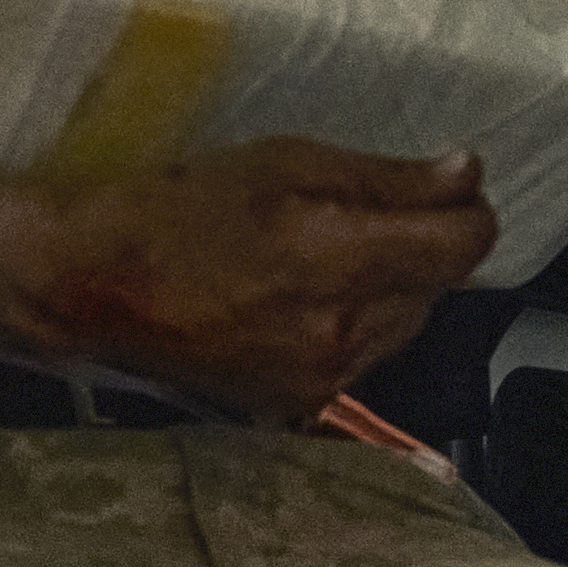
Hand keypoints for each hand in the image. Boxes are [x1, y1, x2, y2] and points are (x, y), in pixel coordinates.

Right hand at [11, 138, 496, 419]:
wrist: (97, 286)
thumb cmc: (179, 208)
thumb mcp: (285, 161)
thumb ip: (386, 177)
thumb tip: (465, 174)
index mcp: (335, 258)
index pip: (461, 246)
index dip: (469, 210)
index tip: (455, 187)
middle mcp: (339, 332)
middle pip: (438, 286)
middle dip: (421, 245)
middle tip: (365, 208)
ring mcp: (321, 378)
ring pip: (405, 325)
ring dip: (391, 285)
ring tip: (326, 248)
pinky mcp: (299, 404)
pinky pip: (364, 357)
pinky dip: (354, 322)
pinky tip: (303, 292)